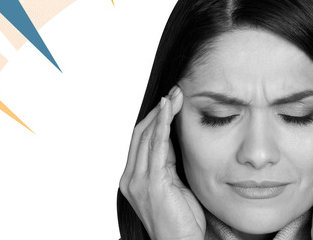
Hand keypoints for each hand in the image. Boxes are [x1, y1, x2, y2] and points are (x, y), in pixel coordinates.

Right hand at [119, 86, 204, 239]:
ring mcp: (138, 181)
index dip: (155, 118)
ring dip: (162, 113)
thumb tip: (173, 142)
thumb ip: (168, 165)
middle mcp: (131, 178)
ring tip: (176, 95)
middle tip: (175, 92)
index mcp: (133, 179)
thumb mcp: (174, 186)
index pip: (141, 140)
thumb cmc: (181, 221)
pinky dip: (162, 125)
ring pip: (147, 136)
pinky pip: (156, 147)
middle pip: (140, 133)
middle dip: (158, 110)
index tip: (170, 101)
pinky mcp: (151, 183)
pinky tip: (169, 111)